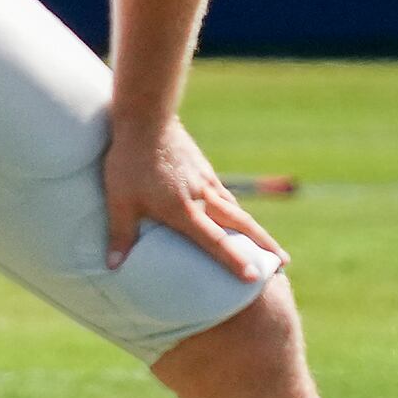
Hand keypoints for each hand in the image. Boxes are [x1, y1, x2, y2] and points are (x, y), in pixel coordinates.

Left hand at [104, 117, 283, 277]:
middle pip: (242, 225)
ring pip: (237, 209)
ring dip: (255, 229)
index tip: (254, 277)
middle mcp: (203, 197)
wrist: (146, 119)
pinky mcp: (204, 169)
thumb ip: (120, 234)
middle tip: (284, 262)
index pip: (215, 241)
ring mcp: (207, 181)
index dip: (235, 260)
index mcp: (184, 209)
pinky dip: (236, 209)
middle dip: (264, 245)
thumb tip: (112, 267)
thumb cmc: (129, 161)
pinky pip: (225, 195)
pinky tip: (236, 214)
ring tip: (268, 245)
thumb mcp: (119, 200)